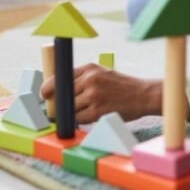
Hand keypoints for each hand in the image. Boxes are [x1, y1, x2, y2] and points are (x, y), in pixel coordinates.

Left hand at [40, 63, 161, 123]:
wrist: (144, 94)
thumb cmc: (123, 86)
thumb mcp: (103, 73)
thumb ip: (84, 78)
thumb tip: (60, 89)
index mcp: (90, 68)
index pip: (60, 76)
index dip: (49, 87)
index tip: (45, 94)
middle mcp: (90, 79)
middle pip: (62, 94)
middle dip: (58, 103)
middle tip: (58, 109)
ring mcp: (93, 96)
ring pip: (69, 108)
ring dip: (69, 114)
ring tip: (79, 113)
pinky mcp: (97, 111)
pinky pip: (78, 118)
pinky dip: (79, 120)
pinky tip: (87, 118)